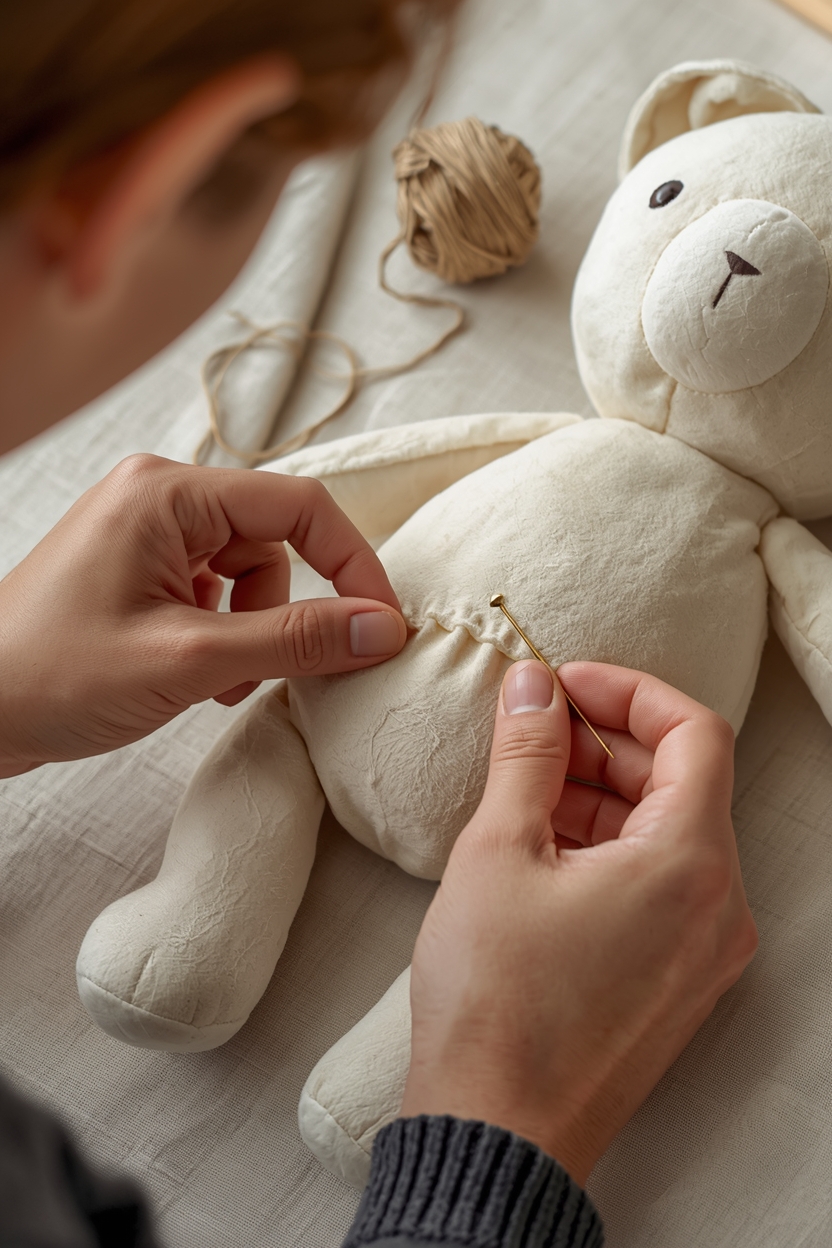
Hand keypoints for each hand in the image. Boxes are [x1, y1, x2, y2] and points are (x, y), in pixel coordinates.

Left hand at [0, 454, 405, 775]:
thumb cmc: (53, 675)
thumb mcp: (190, 660)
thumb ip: (295, 640)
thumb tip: (382, 629)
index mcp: (167, 492)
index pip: (299, 506)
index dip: (353, 564)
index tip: (382, 626)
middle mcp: (160, 498)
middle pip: (276, 540)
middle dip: (286, 611)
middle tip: (280, 668)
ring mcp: (148, 533)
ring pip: (251, 573)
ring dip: (254, 631)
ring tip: (214, 679)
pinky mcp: (142, 569)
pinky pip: (218, 592)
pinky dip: (225, 636)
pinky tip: (196, 675)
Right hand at [401, 659, 757, 1184]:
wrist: (497, 1132)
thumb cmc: (496, 1000)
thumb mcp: (499, 851)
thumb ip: (527, 754)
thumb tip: (534, 686)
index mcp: (691, 864)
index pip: (694, 732)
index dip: (628, 692)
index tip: (566, 684)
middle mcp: (720, 906)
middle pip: (682, 781)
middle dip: (606, 743)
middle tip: (534, 728)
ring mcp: (704, 950)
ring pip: (669, 834)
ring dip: (603, 795)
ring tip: (525, 786)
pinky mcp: (676, 980)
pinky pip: (660, 885)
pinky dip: (609, 848)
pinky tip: (543, 844)